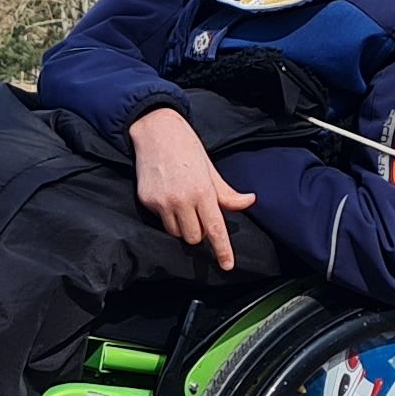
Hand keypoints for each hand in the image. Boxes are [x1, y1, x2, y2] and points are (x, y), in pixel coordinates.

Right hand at [129, 105, 255, 271]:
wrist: (155, 130)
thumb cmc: (186, 147)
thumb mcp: (210, 169)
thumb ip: (227, 193)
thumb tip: (248, 202)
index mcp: (203, 191)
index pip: (215, 229)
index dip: (222, 250)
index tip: (227, 265)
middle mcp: (182, 200)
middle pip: (194, 237)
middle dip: (199, 231)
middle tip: (198, 214)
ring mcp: (162, 202)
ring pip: (176, 233)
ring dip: (182, 226)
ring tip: (182, 204)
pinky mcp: (147, 202)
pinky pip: (161, 221)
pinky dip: (167, 215)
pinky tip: (167, 194)